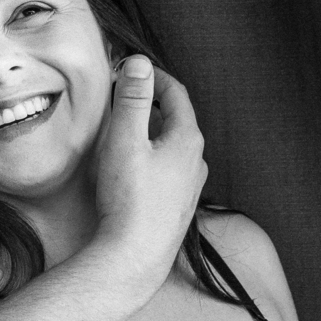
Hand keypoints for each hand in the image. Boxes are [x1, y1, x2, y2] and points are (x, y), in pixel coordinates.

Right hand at [95, 59, 206, 280]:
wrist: (133, 258)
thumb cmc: (128, 199)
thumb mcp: (125, 140)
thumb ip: (131, 98)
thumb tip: (139, 63)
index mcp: (188, 139)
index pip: (176, 93)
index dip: (153, 77)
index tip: (131, 70)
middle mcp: (196, 162)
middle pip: (177, 119)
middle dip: (152, 103)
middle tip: (124, 96)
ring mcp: (190, 187)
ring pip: (173, 147)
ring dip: (153, 132)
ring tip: (126, 130)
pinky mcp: (178, 208)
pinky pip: (169, 171)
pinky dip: (153, 157)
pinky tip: (134, 169)